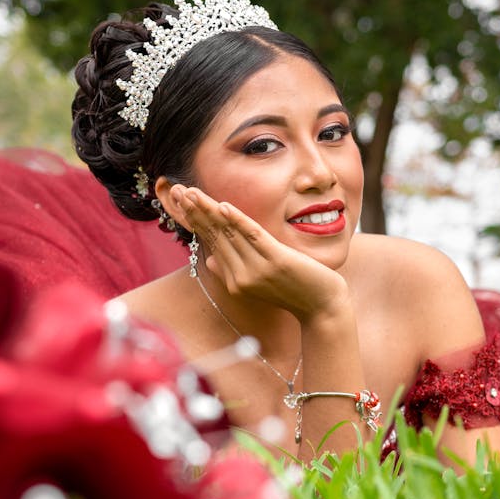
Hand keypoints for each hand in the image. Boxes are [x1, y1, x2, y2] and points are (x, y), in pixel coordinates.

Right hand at [172, 185, 348, 322]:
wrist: (322, 308)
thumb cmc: (295, 292)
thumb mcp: (260, 283)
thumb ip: (233, 270)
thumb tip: (210, 259)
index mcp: (234, 280)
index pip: (211, 242)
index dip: (195, 220)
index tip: (180, 200)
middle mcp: (240, 277)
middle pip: (214, 236)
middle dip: (194, 211)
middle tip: (177, 189)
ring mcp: (257, 270)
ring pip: (228, 234)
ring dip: (208, 210)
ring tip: (192, 192)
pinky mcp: (275, 261)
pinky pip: (252, 237)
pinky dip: (237, 220)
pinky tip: (222, 206)